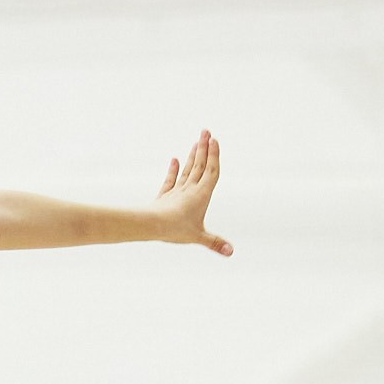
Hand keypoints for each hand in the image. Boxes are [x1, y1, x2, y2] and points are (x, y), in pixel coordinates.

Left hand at [153, 130, 231, 256]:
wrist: (151, 225)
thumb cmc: (175, 230)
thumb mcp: (198, 237)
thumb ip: (215, 243)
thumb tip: (231, 252)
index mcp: (202, 194)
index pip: (211, 171)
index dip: (214, 156)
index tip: (215, 140)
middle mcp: (190, 190)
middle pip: (200, 165)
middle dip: (204, 148)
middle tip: (205, 131)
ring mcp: (177, 192)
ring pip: (187, 170)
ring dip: (193, 155)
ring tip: (196, 141)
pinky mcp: (165, 197)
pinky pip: (171, 180)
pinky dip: (173, 170)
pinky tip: (174, 159)